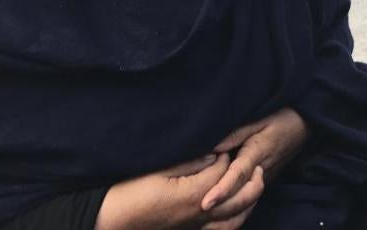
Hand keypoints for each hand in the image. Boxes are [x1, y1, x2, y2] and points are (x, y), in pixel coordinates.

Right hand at [95, 154, 263, 229]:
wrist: (109, 221)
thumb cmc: (128, 193)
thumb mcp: (158, 171)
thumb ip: (190, 162)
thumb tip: (214, 155)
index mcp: (194, 195)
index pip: (224, 171)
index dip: (228, 155)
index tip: (227, 144)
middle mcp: (200, 214)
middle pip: (240, 198)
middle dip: (252, 181)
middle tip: (257, 166)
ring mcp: (195, 226)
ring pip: (235, 218)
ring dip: (250, 202)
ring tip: (256, 185)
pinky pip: (222, 229)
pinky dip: (236, 219)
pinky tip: (238, 210)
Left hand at [201, 108, 308, 211]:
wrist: (304, 125)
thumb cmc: (280, 118)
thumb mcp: (258, 119)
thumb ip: (236, 133)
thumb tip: (213, 147)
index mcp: (257, 153)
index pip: (237, 175)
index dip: (221, 190)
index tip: (205, 203)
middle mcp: (262, 170)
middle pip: (240, 196)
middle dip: (219, 209)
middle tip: (195, 215)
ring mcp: (266, 178)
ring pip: (246, 202)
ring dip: (226, 212)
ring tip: (202, 221)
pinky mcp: (266, 181)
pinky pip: (250, 199)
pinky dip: (235, 208)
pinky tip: (217, 212)